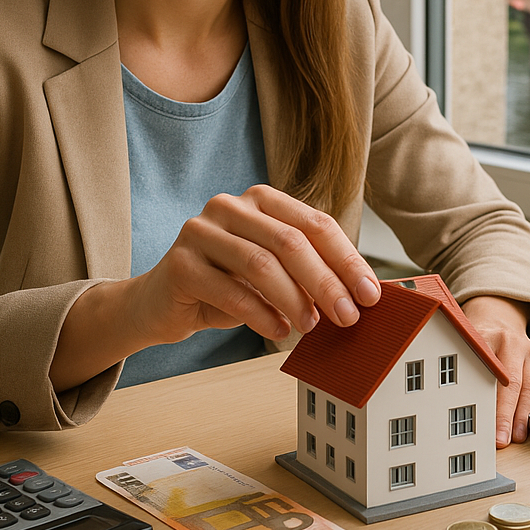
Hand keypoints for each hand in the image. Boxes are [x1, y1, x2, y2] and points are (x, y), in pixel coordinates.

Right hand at [51, 185, 379, 391]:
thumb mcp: (272, 273)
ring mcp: (200, 230)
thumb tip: (360, 296)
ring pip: (261, 264)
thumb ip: (308, 273)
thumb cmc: (227, 285)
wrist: (159, 304)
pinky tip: (278, 330)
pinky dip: (261, 315)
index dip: (347, 259)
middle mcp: (230, 205)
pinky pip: (231, 291)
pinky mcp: (179, 263)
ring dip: (294, 300)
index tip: (370, 294)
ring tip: (310, 327)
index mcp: (262, 199)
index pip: (315, 224)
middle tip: (348, 317)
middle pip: (291, 242)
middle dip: (326, 282)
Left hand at [461, 295, 529, 447]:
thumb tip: (464, 407)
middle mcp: (517, 344)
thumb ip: (468, 369)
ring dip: (526, 416)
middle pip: (517, 385)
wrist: (499, 321)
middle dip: (511, 416)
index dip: (495, 405)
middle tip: (504, 438)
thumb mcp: (468, 346)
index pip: (496, 375)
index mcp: (495, 338)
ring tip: (518, 435)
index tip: (491, 427)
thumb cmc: (481, 340)